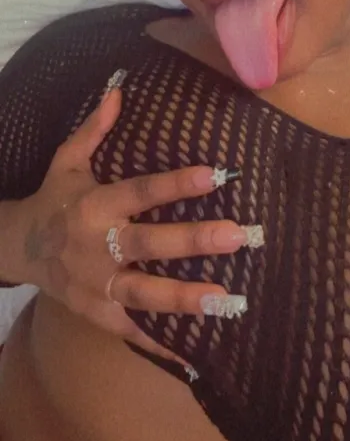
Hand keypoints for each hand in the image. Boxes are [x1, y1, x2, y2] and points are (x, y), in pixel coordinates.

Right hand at [21, 85, 246, 360]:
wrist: (18, 248)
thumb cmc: (54, 199)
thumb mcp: (67, 161)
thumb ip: (94, 128)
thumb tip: (118, 90)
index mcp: (94, 205)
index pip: (140, 191)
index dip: (176, 183)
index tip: (215, 175)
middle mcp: (96, 245)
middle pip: (148, 243)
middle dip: (193, 240)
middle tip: (237, 236)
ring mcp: (95, 283)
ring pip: (142, 292)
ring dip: (183, 297)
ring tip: (224, 299)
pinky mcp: (95, 311)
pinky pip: (129, 329)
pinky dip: (158, 343)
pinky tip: (193, 351)